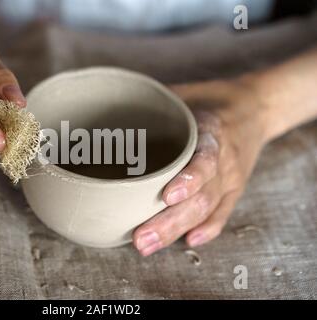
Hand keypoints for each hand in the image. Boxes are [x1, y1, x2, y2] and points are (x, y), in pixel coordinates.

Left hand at [133, 78, 267, 255]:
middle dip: (169, 221)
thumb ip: (155, 100)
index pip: (205, 160)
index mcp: (212, 132)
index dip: (189, 179)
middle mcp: (224, 159)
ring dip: (177, 230)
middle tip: (139, 238)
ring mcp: (231, 178)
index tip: (167, 196)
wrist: (255, 107)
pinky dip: (208, 229)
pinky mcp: (234, 190)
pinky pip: (222, 213)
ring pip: (206, 210)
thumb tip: (112, 100)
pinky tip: (189, 241)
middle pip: (201, 197)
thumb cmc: (210, 101)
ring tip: (148, 245)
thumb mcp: (186, 93)